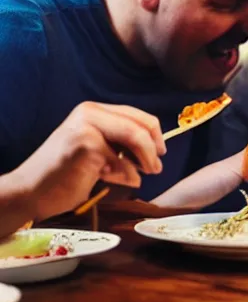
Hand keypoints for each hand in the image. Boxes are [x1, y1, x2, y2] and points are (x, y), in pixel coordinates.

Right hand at [13, 102, 165, 219]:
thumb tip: (157, 148)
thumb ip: (120, 142)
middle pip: (140, 125)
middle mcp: (90, 112)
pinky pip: (122, 161)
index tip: (161, 152)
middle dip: (154, 148)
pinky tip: (115, 181)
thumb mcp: (97, 149)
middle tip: (156, 168)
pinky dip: (126, 175)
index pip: (138, 115)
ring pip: (135, 137)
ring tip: (143, 175)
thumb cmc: (67, 173)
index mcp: (94, 110)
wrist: (32, 190)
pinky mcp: (85, 146)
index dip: (155, 134)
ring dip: (146, 160)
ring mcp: (86, 127)